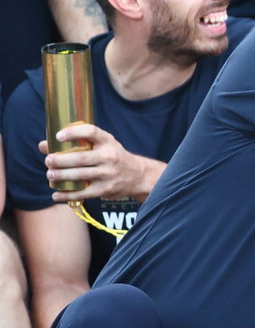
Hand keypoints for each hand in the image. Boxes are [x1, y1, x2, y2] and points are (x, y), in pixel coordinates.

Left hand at [39, 125, 159, 201]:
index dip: (73, 132)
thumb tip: (43, 145)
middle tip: (48, 161)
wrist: (138, 175)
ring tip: (50, 175)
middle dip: (61, 160)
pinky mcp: (106, 189)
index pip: (90, 132)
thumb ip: (76, 143)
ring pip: (80, 175)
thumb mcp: (101, 145)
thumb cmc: (112, 156)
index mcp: (107, 141)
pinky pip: (84, 193)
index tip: (58, 136)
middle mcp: (109, 157)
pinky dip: (67, 195)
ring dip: (61, 176)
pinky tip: (56, 195)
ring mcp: (108, 174)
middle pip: (80, 158)